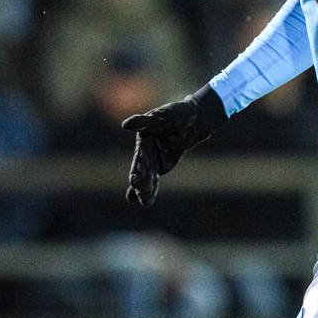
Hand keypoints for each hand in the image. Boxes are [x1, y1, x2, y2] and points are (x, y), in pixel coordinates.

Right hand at [122, 87, 227, 207]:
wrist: (193, 119)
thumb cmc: (176, 114)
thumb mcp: (163, 116)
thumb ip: (144, 121)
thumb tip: (124, 125)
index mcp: (143, 139)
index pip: (140, 158)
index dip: (137, 170)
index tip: (134, 181)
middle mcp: (146, 151)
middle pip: (143, 170)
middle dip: (141, 182)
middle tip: (138, 192)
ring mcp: (153, 160)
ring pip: (148, 177)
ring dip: (144, 190)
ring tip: (144, 203)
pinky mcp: (162, 165)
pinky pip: (154, 180)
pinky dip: (150, 190)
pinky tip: (145, 202)